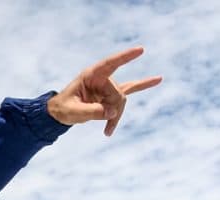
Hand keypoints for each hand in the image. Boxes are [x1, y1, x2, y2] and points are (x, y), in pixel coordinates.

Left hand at [48, 47, 162, 136]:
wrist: (61, 113)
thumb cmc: (63, 108)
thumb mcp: (74, 112)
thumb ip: (92, 112)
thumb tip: (113, 113)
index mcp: (90, 75)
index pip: (110, 64)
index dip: (125, 57)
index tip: (140, 49)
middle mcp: (101, 78)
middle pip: (118, 93)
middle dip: (113, 110)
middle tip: (106, 127)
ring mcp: (108, 86)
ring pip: (121, 100)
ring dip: (116, 117)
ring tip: (108, 131)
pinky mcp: (111, 95)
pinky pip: (130, 90)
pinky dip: (143, 86)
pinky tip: (158, 79)